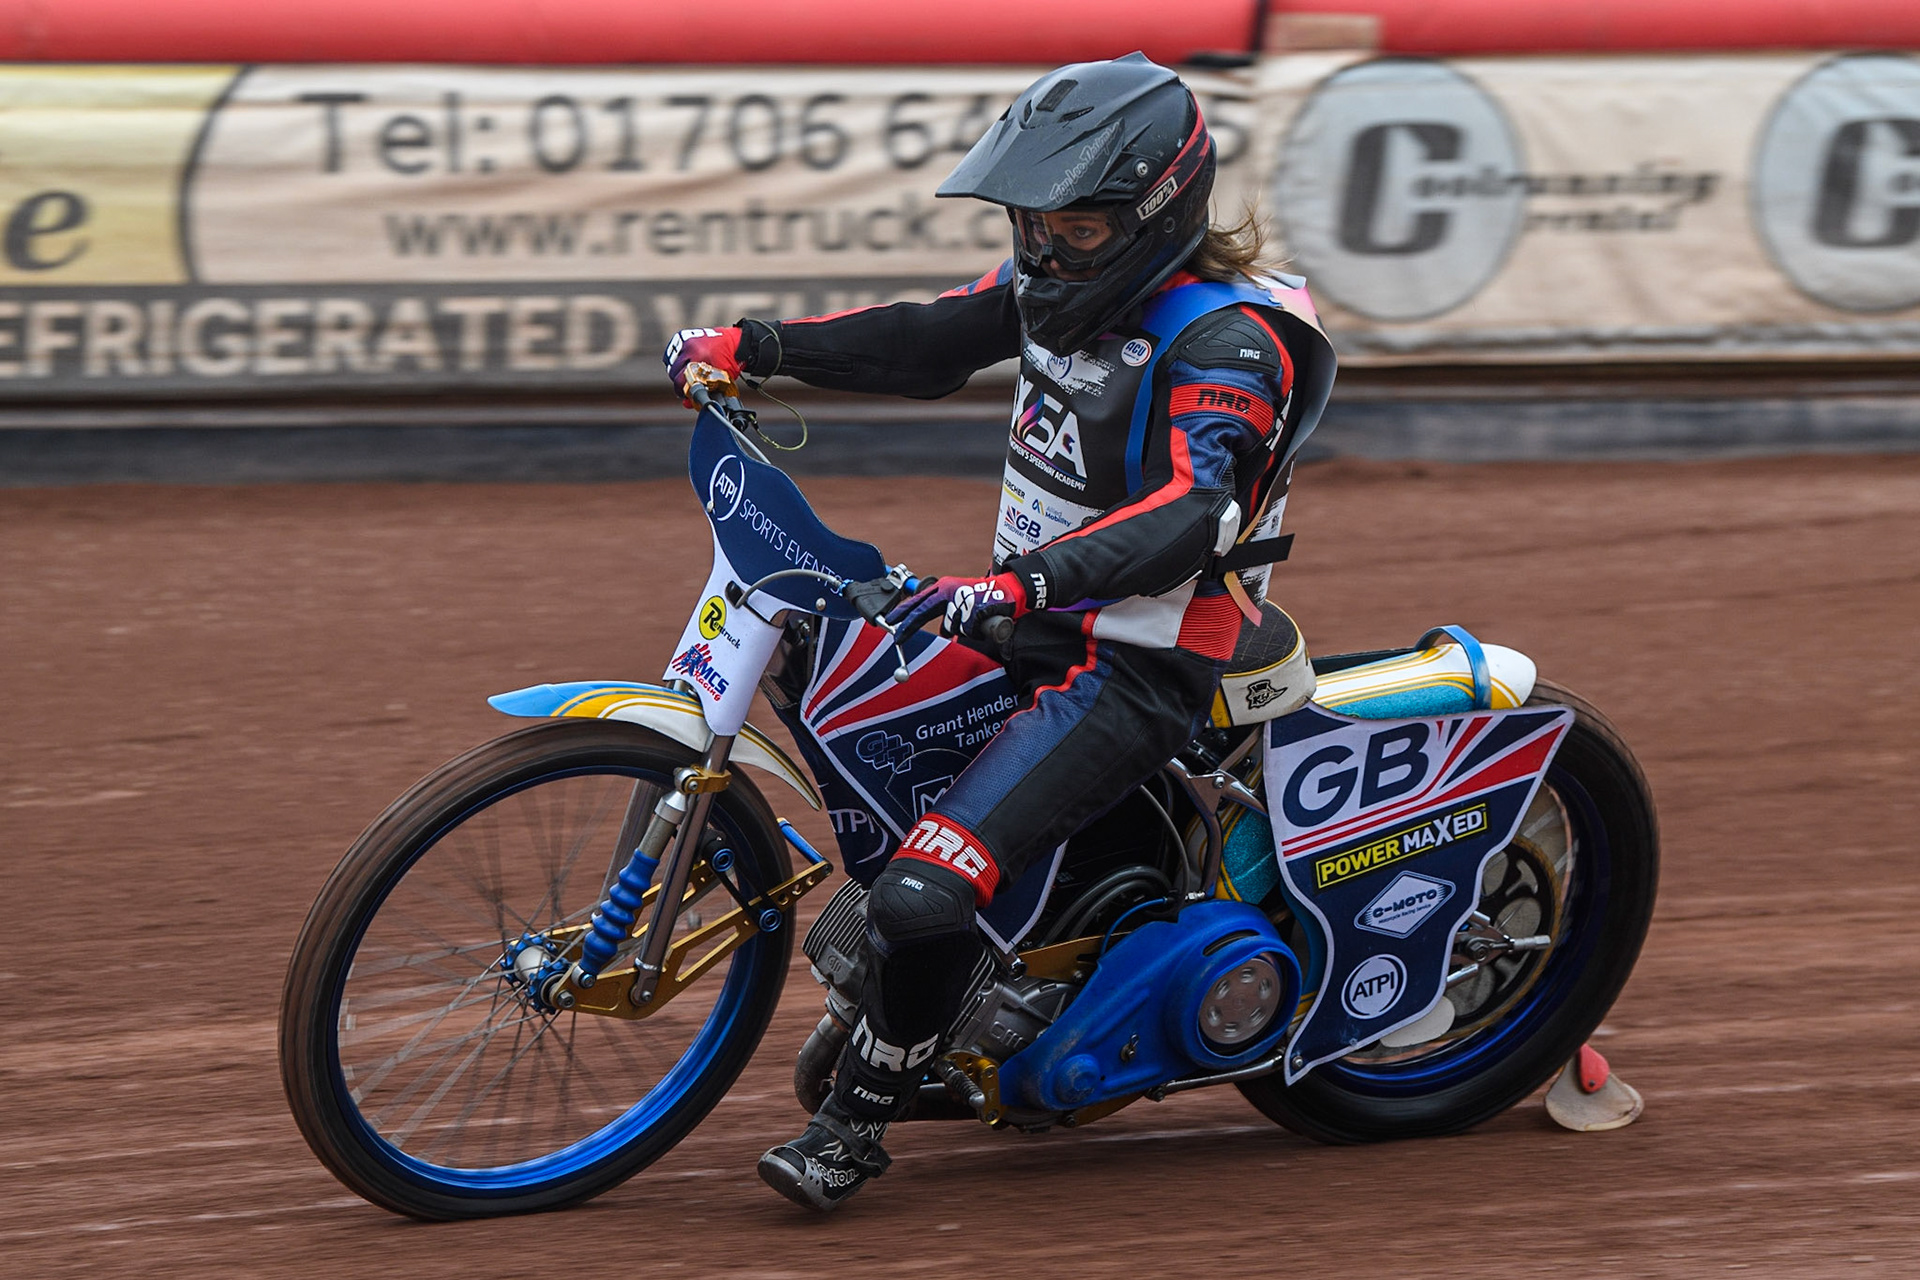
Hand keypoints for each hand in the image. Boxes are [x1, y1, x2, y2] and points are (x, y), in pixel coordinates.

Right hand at [664, 327, 742, 405]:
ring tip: (685, 374)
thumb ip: (703, 392)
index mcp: (700, 358)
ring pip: (670, 362)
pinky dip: (674, 359)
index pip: (681, 380)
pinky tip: (682, 364)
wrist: (736, 343)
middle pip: (673, 371)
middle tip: (685, 386)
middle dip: (678, 382)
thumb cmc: (730, 362)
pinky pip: (671, 351)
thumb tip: (686, 403)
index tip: (683, 395)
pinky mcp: (684, 336)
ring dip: (676, 370)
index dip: (681, 391)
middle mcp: (691, 348)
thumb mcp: (720, 380)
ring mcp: (687, 341)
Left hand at [887, 572, 1027, 640]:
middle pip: (923, 611)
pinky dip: (974, 629)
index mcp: (943, 587)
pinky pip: (967, 629)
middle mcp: (949, 590)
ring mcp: (961, 598)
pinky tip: (982, 620)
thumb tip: (943, 634)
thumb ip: (949, 614)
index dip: (903, 611)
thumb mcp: (961, 601)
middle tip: (897, 638)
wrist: (1010, 589)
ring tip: (975, 618)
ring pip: (951, 626)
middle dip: (909, 625)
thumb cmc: (984, 598)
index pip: (918, 600)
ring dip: (962, 627)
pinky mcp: (974, 608)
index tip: (890, 621)